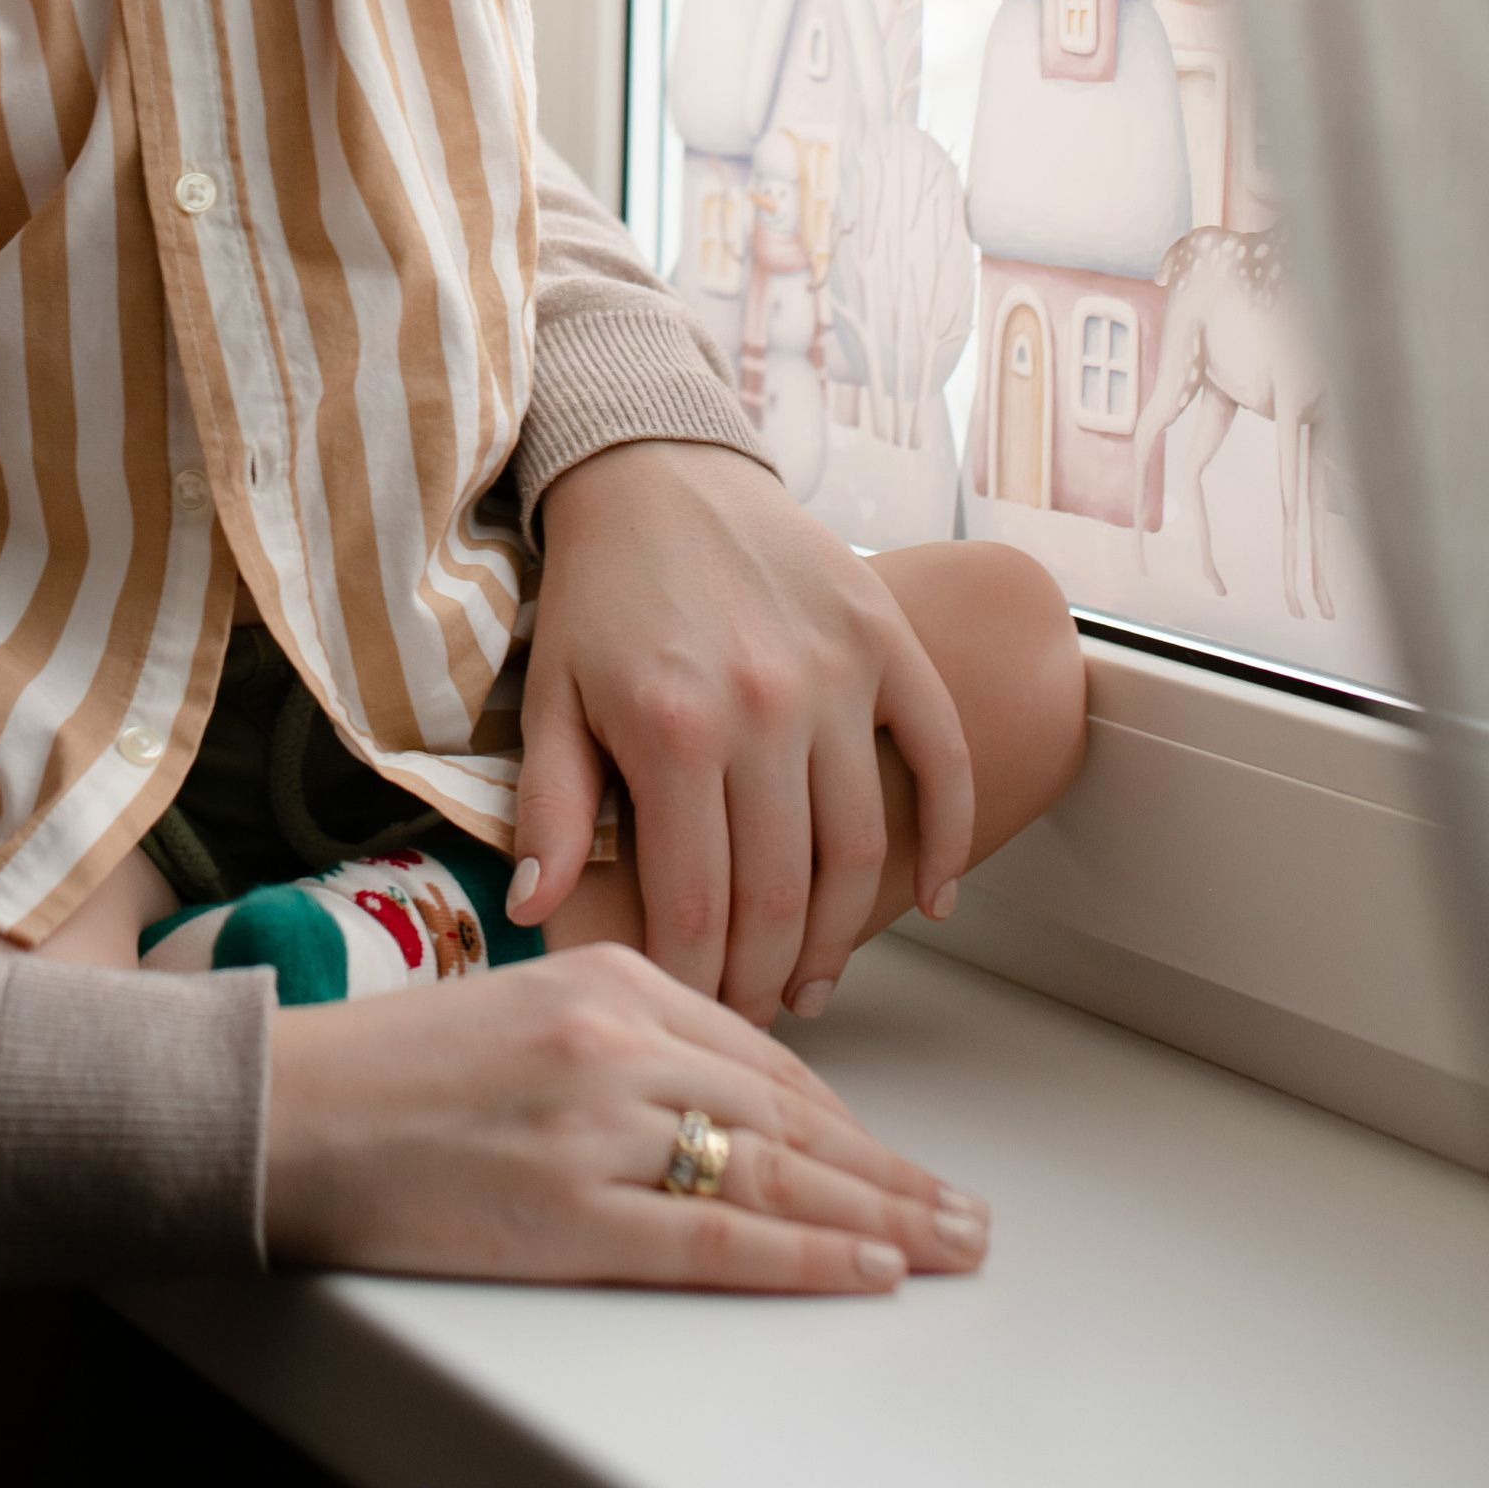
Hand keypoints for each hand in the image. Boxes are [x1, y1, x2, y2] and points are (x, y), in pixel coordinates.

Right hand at [263, 944, 985, 1287]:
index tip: (898, 1157)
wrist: (291, 1109)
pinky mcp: (571, 1212)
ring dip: (879, 1216)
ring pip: (774, 1172)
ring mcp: (597, 1125)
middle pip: (789, 1114)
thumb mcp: (528, 1004)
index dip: (847, 1117)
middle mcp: (617, 1037)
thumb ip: (625, 1029)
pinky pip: (716, 1236)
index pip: (764, 1053)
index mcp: (610, 973)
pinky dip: (806, 1255)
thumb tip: (725, 1095)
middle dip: (891, 1171)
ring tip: (948, 1245)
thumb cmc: (397, 1070)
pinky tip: (866, 1268)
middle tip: (969, 1213)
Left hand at [509, 442, 973, 1025]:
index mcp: (672, 731)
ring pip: (861, 847)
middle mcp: (764, 707)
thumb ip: (552, 811)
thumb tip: (538, 911)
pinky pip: (942, 756)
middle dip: (767, 978)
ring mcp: (835, 672)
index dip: (700, 983)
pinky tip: (932, 899)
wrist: (655, 470)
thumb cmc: (598, 594)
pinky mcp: (885, 637)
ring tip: (813, 978)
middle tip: (755, 1016)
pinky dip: (950, 837)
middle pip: (783, 895)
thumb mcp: (549, 701)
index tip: (695, 1018)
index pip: (697, 907)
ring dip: (844, 931)